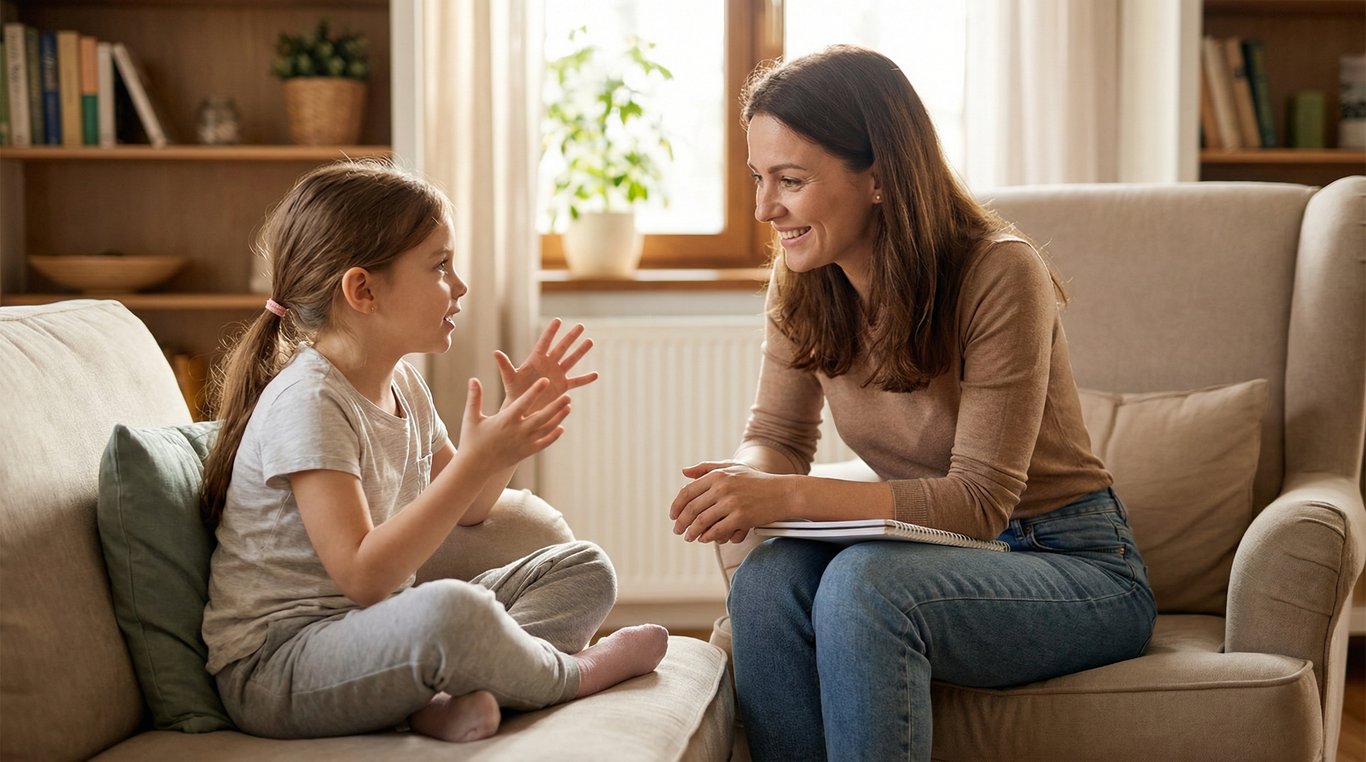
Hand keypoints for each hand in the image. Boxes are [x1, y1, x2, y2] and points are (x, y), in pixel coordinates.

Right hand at [458, 378, 569, 472]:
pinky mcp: (526, 452)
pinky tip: (561, 428)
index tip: (546, 380)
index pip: (524, 402)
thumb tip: (473, 379)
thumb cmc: (472, 440)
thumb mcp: (471, 417)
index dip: (535, 391)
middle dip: (556, 406)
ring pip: (546, 429)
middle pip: (542, 417)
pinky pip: (543, 444)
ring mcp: (523, 443)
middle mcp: (518, 431)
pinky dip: (553, 436)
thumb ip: (475, 398)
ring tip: (568, 408)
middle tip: (568, 396)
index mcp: (505, 420)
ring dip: (558, 418)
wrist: (475, 467)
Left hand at [495, 318, 598, 412]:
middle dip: (571, 337)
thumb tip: (495, 352)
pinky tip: (596, 374)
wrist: (522, 409)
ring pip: (571, 361)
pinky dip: (585, 379)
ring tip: (590, 341)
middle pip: (561, 348)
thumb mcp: (509, 379)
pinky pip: (576, 382)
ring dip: (580, 351)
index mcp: (535, 360)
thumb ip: (505, 365)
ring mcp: (556, 375)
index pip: (544, 343)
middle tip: (581, 326)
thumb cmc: (514, 393)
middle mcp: (548, 364)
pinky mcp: (562, 387)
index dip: (551, 332)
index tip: (558, 320)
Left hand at [670, 461, 794, 543]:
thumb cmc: (756, 481)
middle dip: (681, 523)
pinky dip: (708, 537)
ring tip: (688, 537)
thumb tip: (684, 472)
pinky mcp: (741, 518)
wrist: (783, 493)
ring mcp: (731, 503)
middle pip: (692, 509)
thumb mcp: (732, 468)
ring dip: (691, 532)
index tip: (673, 516)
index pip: (688, 492)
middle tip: (677, 530)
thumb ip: (706, 468)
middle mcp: (722, 488)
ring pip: (702, 522)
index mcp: (717, 475)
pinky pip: (717, 531)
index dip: (677, 506)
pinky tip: (705, 539)